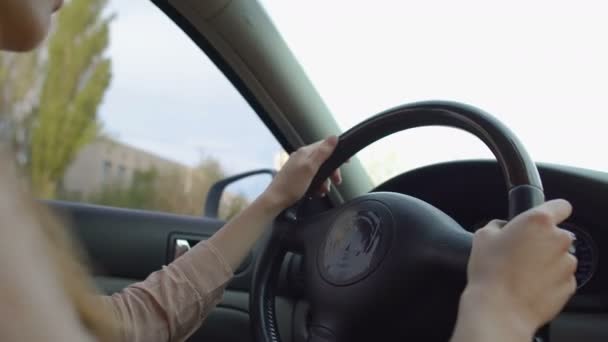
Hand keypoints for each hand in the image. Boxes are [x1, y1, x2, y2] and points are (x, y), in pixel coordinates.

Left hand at [263, 136, 341, 209]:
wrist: (275, 201)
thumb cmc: (290, 186)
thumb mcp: (310, 168)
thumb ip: (322, 153)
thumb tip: (333, 138)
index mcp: (304, 152)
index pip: (325, 146)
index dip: (337, 152)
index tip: (346, 161)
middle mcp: (301, 157)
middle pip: (323, 159)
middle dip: (331, 171)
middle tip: (337, 181)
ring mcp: (298, 167)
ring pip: (318, 170)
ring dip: (324, 180)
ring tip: (323, 190)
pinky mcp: (296, 176)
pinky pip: (312, 177)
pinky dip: (316, 184)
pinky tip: (316, 192)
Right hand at [459, 199, 575, 338]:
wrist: (499, 309)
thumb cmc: (490, 271)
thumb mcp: (483, 236)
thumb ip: (499, 225)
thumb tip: (503, 228)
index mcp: (538, 222)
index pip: (561, 205)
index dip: (552, 211)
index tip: (543, 219)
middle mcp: (558, 240)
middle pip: (558, 234)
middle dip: (543, 240)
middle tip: (521, 251)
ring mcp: (566, 264)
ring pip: (560, 256)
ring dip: (546, 261)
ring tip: (522, 272)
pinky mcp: (569, 285)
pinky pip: (561, 277)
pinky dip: (549, 279)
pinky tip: (529, 285)